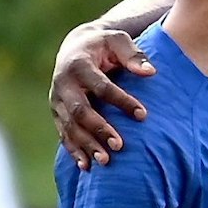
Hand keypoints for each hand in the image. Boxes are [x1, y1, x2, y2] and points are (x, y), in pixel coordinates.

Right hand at [52, 26, 155, 169]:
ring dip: (87, 145)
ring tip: (106, 161)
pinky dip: (74, 150)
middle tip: (120, 146)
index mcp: (79, 65)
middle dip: (99, 129)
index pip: (101, 87)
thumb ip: (133, 55)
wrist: (76, 46)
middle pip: (79, 111)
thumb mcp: (118, 40)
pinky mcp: (56, 113)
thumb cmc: (104, 44)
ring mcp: (57, 100)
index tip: (143, 115)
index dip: (121, 101)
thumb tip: (150, 72)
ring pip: (69, 127)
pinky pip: (63, 134)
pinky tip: (86, 166)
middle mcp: (63, 84)